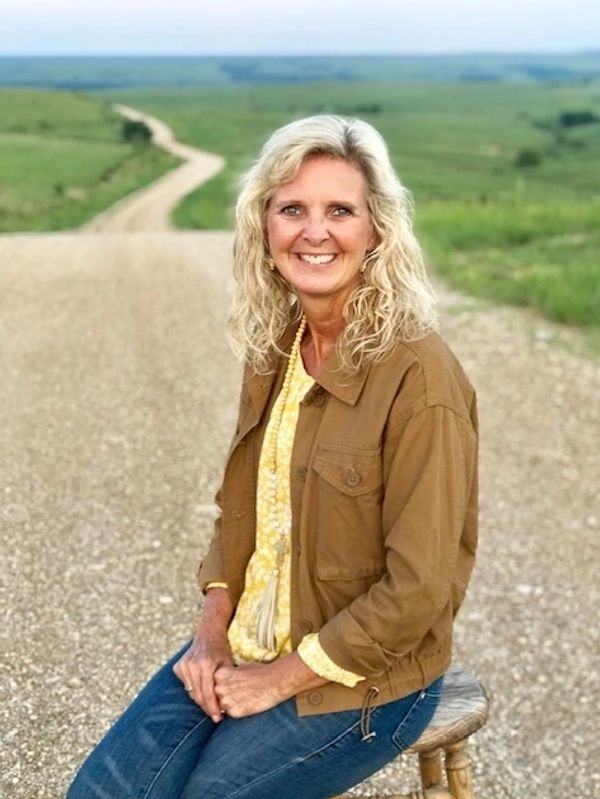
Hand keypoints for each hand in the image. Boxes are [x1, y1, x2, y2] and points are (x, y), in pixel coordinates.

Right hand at [173, 588, 233, 722]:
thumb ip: (226, 682)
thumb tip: (229, 705)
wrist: (208, 633)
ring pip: (191, 692)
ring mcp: (183, 666)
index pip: (207, 693)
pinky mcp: (178, 667)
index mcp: (205, 664)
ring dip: (200, 699)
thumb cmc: (221, 649)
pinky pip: (186, 685)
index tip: (218, 718)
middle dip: (207, 707)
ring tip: (211, 705)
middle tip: (215, 716)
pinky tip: (202, 689)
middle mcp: (192, 665)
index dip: (213, 708)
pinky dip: (194, 689)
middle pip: (198, 695)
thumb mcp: (228, 664)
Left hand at [214, 653, 327, 717]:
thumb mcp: (240, 668)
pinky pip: (230, 713)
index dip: (221, 684)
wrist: (274, 682)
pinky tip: (247, 703)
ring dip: (228, 704)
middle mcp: (219, 688)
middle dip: (223, 695)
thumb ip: (227, 676)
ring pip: (221, 706)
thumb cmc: (259, 672)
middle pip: (215, 695)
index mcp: (220, 674)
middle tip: (237, 691)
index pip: (212, 682)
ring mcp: (226, 701)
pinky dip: (236, 710)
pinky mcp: (234, 712)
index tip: (230, 684)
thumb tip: (221, 681)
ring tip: (243, 697)